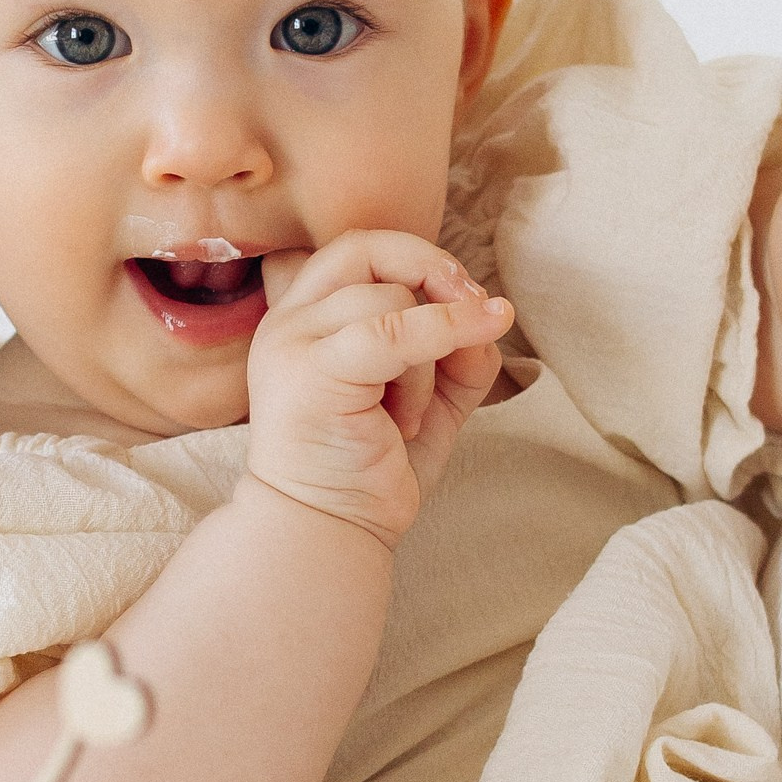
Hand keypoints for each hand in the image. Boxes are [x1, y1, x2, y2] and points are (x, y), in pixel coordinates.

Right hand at [244, 233, 511, 543]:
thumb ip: (457, 352)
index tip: (467, 299)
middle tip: (475, 308)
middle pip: (364, 247)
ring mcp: (292, 345)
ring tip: (406, 419)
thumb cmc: (368, 472)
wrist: (327, 533)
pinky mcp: (310, 373)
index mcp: (306, 323)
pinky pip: (395, 329)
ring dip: (429, 357)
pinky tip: (482, 335)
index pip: (359, 251)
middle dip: (430, 266)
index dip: (419, 258)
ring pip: (393, 301)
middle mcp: (289, 324)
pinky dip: (446, 330)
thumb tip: (491, 314)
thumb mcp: (430, 400)